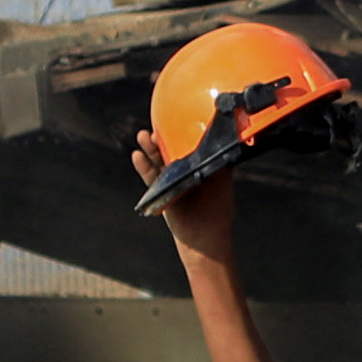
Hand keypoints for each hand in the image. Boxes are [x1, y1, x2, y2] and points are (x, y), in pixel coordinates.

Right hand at [132, 128, 231, 246]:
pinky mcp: (161, 193)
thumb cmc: (218, 212)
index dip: (181, 132)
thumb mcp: (223, 181)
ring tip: (143, 136)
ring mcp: (172, 182)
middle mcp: (186, 172)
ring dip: (150, 149)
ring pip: (158, 162)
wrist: (205, 240)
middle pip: (171, 150)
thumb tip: (220, 139)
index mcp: (201, 166)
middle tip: (155, 127)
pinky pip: (151, 178)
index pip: (189, 144)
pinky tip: (138, 156)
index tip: (175, 121)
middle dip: (162, 138)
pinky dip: (144, 167)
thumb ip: (217, 162)